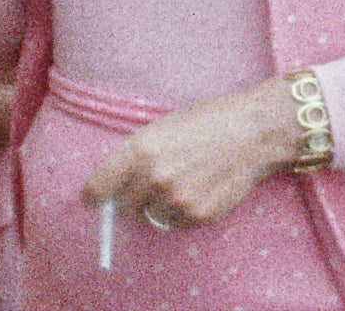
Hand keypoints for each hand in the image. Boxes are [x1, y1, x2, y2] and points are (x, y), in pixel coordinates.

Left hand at [80, 77, 297, 227]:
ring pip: (151, 217)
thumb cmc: (207, 121)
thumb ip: (138, 154)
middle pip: (124, 207)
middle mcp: (153, 177)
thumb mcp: (163, 126)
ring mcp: (176, 199)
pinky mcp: (198, 215)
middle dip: (131, 199)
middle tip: (148, 186)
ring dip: (158, 206)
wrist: (252, 132)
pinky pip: (176, 223)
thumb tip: (118, 181)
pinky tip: (198, 190)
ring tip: (182, 182)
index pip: (100, 186)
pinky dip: (181, 212)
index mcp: (139, 150)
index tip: (92, 200)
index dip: (93, 195)